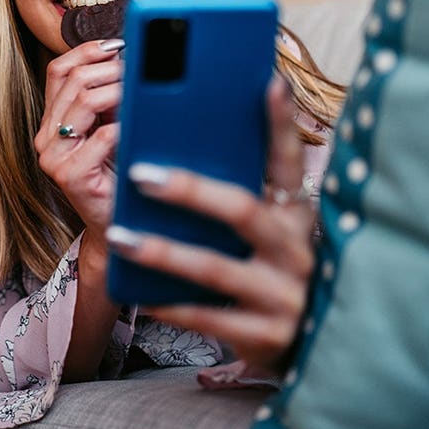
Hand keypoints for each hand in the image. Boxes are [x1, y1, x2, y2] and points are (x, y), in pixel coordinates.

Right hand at [34, 38, 124, 240]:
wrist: (116, 225)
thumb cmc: (116, 174)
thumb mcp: (108, 127)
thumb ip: (107, 98)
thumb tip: (127, 55)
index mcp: (50, 121)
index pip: (58, 70)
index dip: (87, 51)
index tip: (119, 43)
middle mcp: (45, 137)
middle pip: (74, 81)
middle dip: (111, 69)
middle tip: (140, 70)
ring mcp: (53, 158)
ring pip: (84, 101)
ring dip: (118, 90)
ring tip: (141, 90)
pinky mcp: (70, 177)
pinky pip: (101, 136)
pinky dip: (125, 124)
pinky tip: (140, 123)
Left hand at [106, 77, 314, 372]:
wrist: (309, 349)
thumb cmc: (273, 274)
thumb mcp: (272, 230)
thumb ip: (242, 193)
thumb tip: (186, 140)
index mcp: (295, 214)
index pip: (288, 161)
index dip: (280, 122)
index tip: (268, 80)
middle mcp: (295, 249)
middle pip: (242, 211)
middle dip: (190, 190)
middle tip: (140, 174)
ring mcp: (283, 294)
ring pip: (214, 267)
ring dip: (162, 251)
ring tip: (120, 237)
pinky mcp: (266, 335)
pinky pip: (208, 316)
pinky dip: (171, 304)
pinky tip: (141, 293)